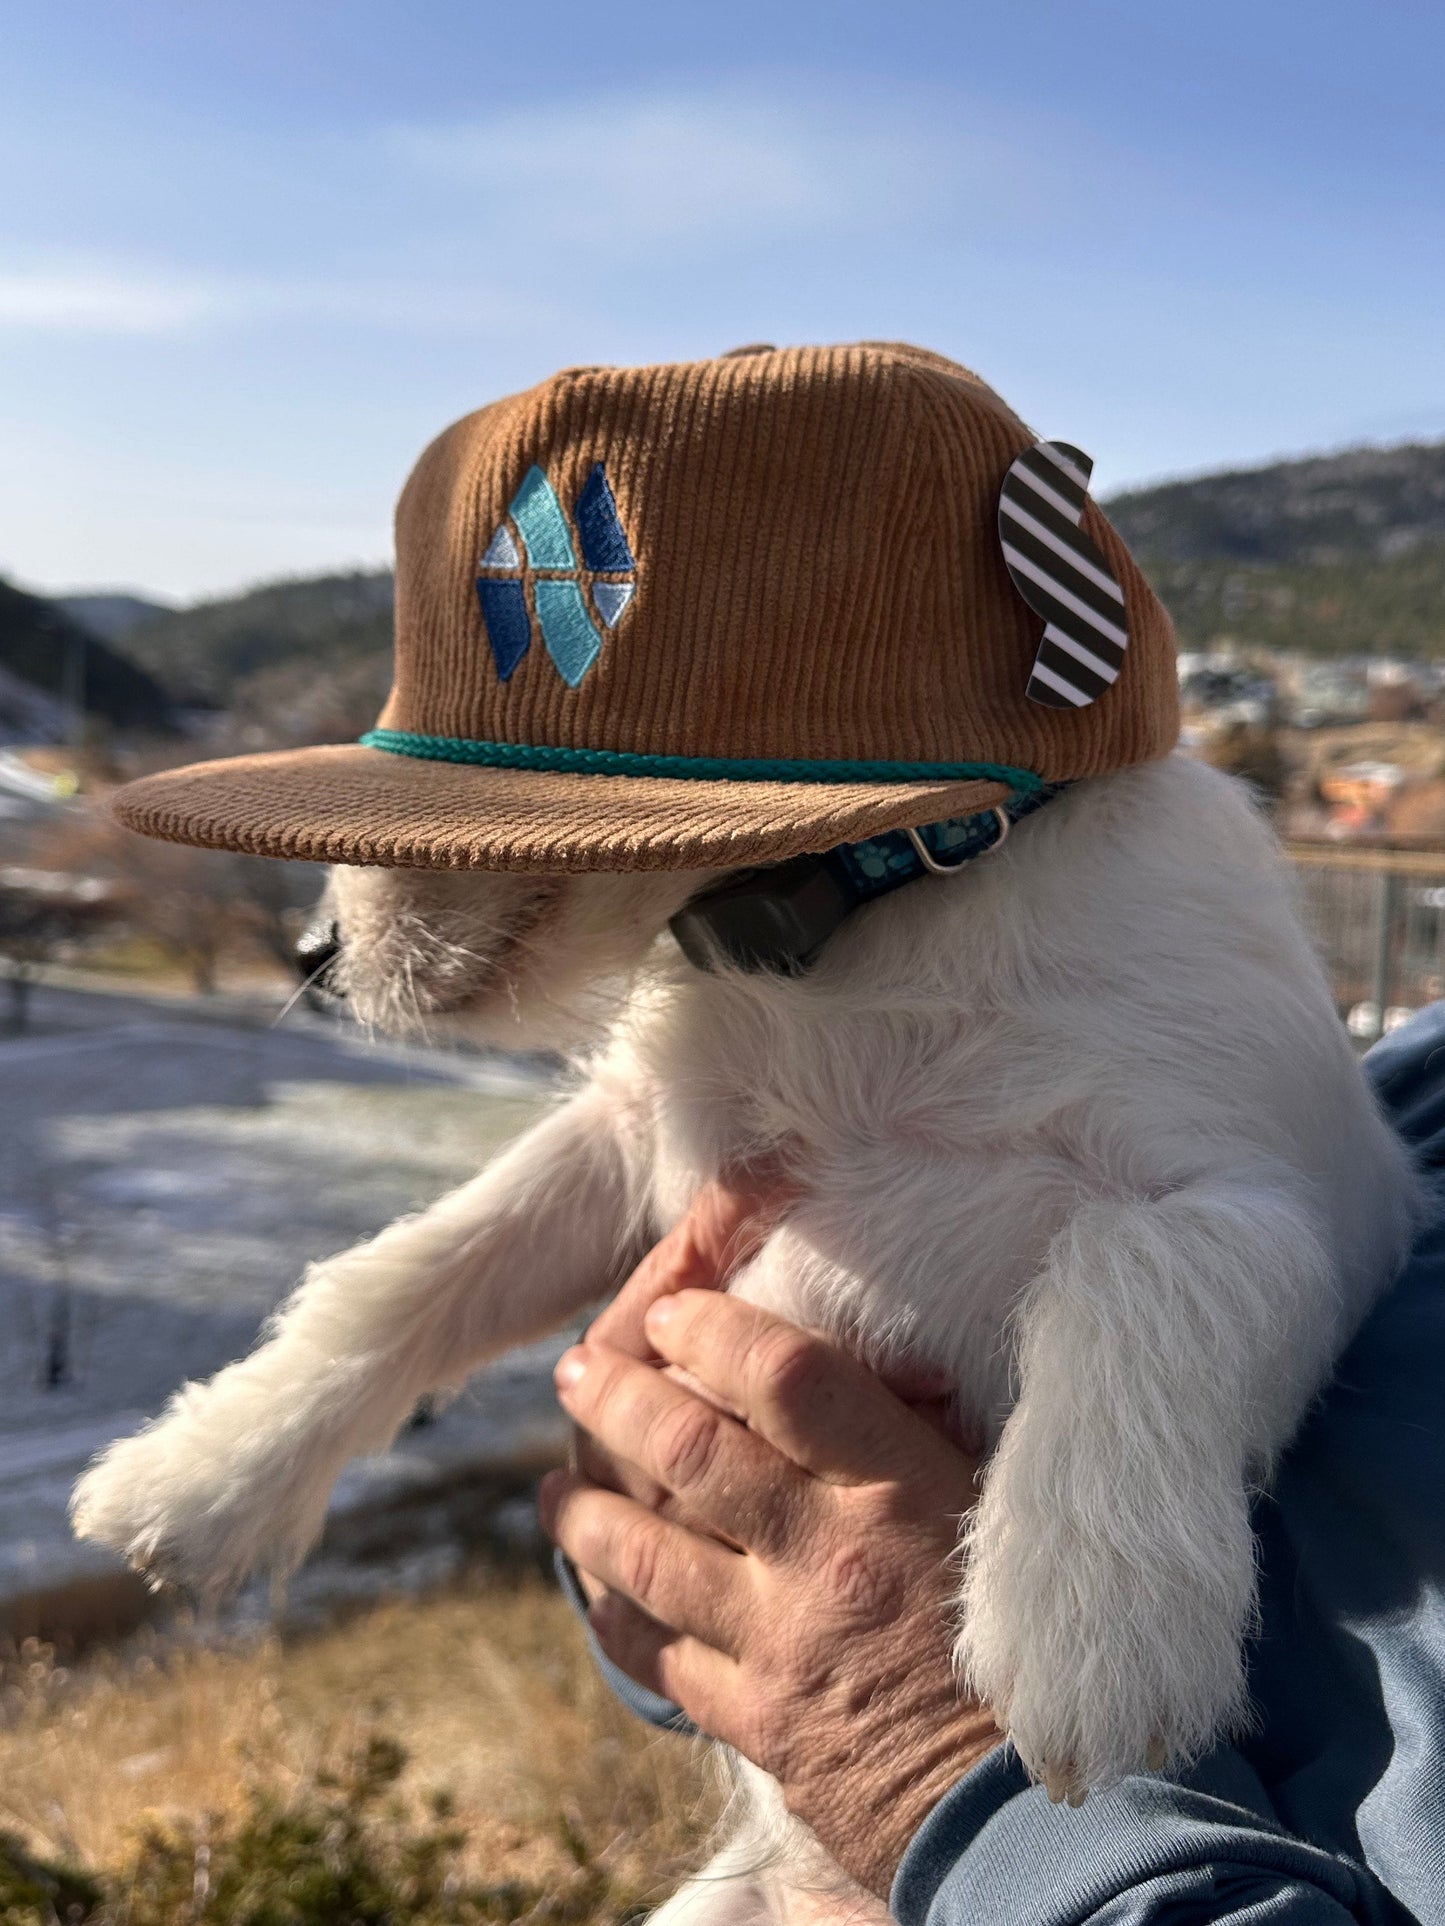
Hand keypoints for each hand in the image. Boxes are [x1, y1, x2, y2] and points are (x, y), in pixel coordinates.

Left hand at [540, 1283, 1000, 1897]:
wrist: (1031, 1809)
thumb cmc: (1032, 1644)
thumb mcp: (996, 1513)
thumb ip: (923, 1439)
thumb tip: (879, 1365)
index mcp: (898, 1488)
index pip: (784, 1375)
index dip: (714, 1328)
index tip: (672, 1311)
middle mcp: (826, 1555)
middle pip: (689, 1450)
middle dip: (617, 1399)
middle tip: (576, 1372)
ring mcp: (781, 1643)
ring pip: (647, 1554)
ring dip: (588, 1513)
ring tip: (555, 1488)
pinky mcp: (759, 1724)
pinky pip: (662, 1658)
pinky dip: (619, 1618)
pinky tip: (597, 1593)